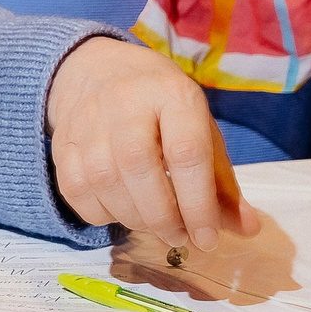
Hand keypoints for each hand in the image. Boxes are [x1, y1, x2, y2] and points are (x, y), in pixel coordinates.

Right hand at [47, 36, 257, 250]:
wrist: (98, 72)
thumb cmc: (161, 108)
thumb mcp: (200, 130)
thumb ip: (222, 184)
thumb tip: (248, 229)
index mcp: (172, 94)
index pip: (186, 152)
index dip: (199, 203)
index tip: (208, 239)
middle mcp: (125, 101)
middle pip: (139, 166)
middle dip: (163, 216)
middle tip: (180, 237)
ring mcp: (87, 121)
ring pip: (105, 182)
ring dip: (135, 219)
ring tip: (155, 225)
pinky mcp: (62, 142)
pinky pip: (77, 192)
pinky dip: (102, 214)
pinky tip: (122, 209)